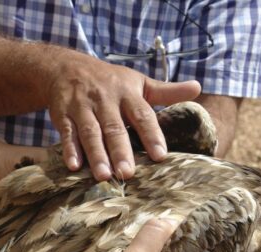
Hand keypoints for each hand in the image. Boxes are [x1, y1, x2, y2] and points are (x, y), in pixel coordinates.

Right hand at [47, 51, 201, 180]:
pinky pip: (66, 133)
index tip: (160, 156)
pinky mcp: (62, 114)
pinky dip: (69, 149)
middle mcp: (105, 100)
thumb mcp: (139, 82)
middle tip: (128, 174)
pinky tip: (74, 166)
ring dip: (96, 155)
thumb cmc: (110, 81)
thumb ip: (167, 91)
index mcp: (127, 93)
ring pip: (90, 132)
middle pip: (114, 128)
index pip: (142, 115)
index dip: (151, 135)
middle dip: (120, 151)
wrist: (66, 67)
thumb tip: (198, 87)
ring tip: (104, 176)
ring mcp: (82, 107)